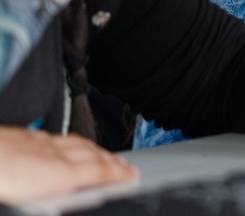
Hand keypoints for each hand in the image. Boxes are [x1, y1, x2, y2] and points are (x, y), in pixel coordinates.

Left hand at [0, 126, 136, 204]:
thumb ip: (57, 199)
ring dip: (92, 149)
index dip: (119, 173)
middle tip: (124, 165)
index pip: (99, 171)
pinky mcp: (15, 137)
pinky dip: (66, 141)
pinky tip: (61, 143)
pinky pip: (52, 137)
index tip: (132, 174)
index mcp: (57, 174)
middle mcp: (50, 154)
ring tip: (101, 154)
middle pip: (90, 154)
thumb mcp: (27, 205)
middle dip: (110, 159)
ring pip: (73, 142)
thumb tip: (79, 197)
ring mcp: (33, 143)